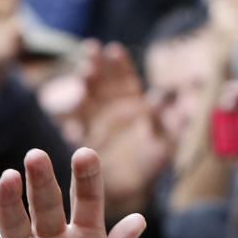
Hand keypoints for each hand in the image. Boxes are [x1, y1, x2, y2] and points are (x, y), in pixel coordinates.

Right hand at [74, 41, 169, 216]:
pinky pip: (76, 127)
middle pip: (102, 81)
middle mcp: (110, 107)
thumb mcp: (165, 140)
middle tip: (91, 51)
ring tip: (84, 74)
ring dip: (84, 86)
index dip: (119, 64)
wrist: (134, 186)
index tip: (113, 50)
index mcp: (132, 102)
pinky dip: (72, 120)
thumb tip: (163, 97)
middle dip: (97, 65)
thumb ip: (166, 121)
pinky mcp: (84, 140)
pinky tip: (71, 114)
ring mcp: (95, 122)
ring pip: (87, 99)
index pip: (125, 78)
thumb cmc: (153, 160)